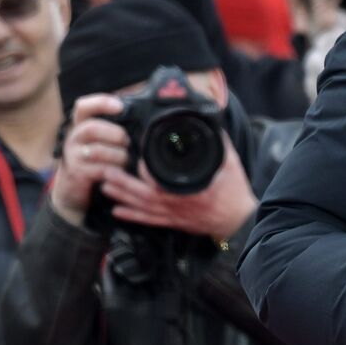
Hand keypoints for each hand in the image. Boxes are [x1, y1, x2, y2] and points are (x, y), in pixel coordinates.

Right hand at [50, 94, 131, 225]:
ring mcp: (73, 156)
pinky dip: (117, 171)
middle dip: (115, 134)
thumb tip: (145, 116)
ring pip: (98, 150)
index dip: (101, 103)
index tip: (121, 106)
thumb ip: (116, 128)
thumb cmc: (97, 160)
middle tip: (127, 142)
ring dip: (119, 156)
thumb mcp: (104, 142)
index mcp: (82, 125)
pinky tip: (124, 172)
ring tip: (127, 160)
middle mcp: (74, 138)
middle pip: (91, 128)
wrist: (75, 190)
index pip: (84, 107)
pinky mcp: (77, 174)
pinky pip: (101, 169)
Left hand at [98, 132, 256, 240]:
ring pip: (142, 207)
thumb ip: (219, 143)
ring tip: (105, 186)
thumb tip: (211, 122)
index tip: (136, 158)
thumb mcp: (230, 163)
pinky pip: (148, 220)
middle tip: (106, 171)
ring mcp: (174, 214)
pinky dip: (132, 216)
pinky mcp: (174, 222)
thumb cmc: (234, 192)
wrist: (239, 220)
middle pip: (143, 194)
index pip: (161, 180)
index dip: (145, 170)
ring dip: (122, 197)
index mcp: (190, 188)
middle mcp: (177, 203)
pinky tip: (118, 211)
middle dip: (123, 183)